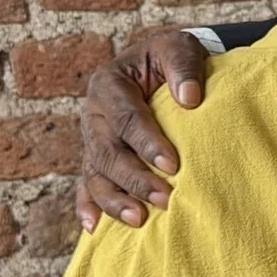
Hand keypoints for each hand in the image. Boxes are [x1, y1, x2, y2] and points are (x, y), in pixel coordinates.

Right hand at [77, 27, 211, 232]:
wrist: (159, 66)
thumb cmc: (171, 58)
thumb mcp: (179, 47)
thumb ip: (184, 66)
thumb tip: (190, 98)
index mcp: (109, 84)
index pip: (126, 118)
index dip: (147, 143)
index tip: (173, 166)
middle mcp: (94, 114)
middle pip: (107, 152)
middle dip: (134, 178)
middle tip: (164, 198)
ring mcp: (92, 139)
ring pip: (95, 174)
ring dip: (115, 200)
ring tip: (139, 220)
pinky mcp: (95, 158)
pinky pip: (85, 185)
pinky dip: (88, 207)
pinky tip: (94, 228)